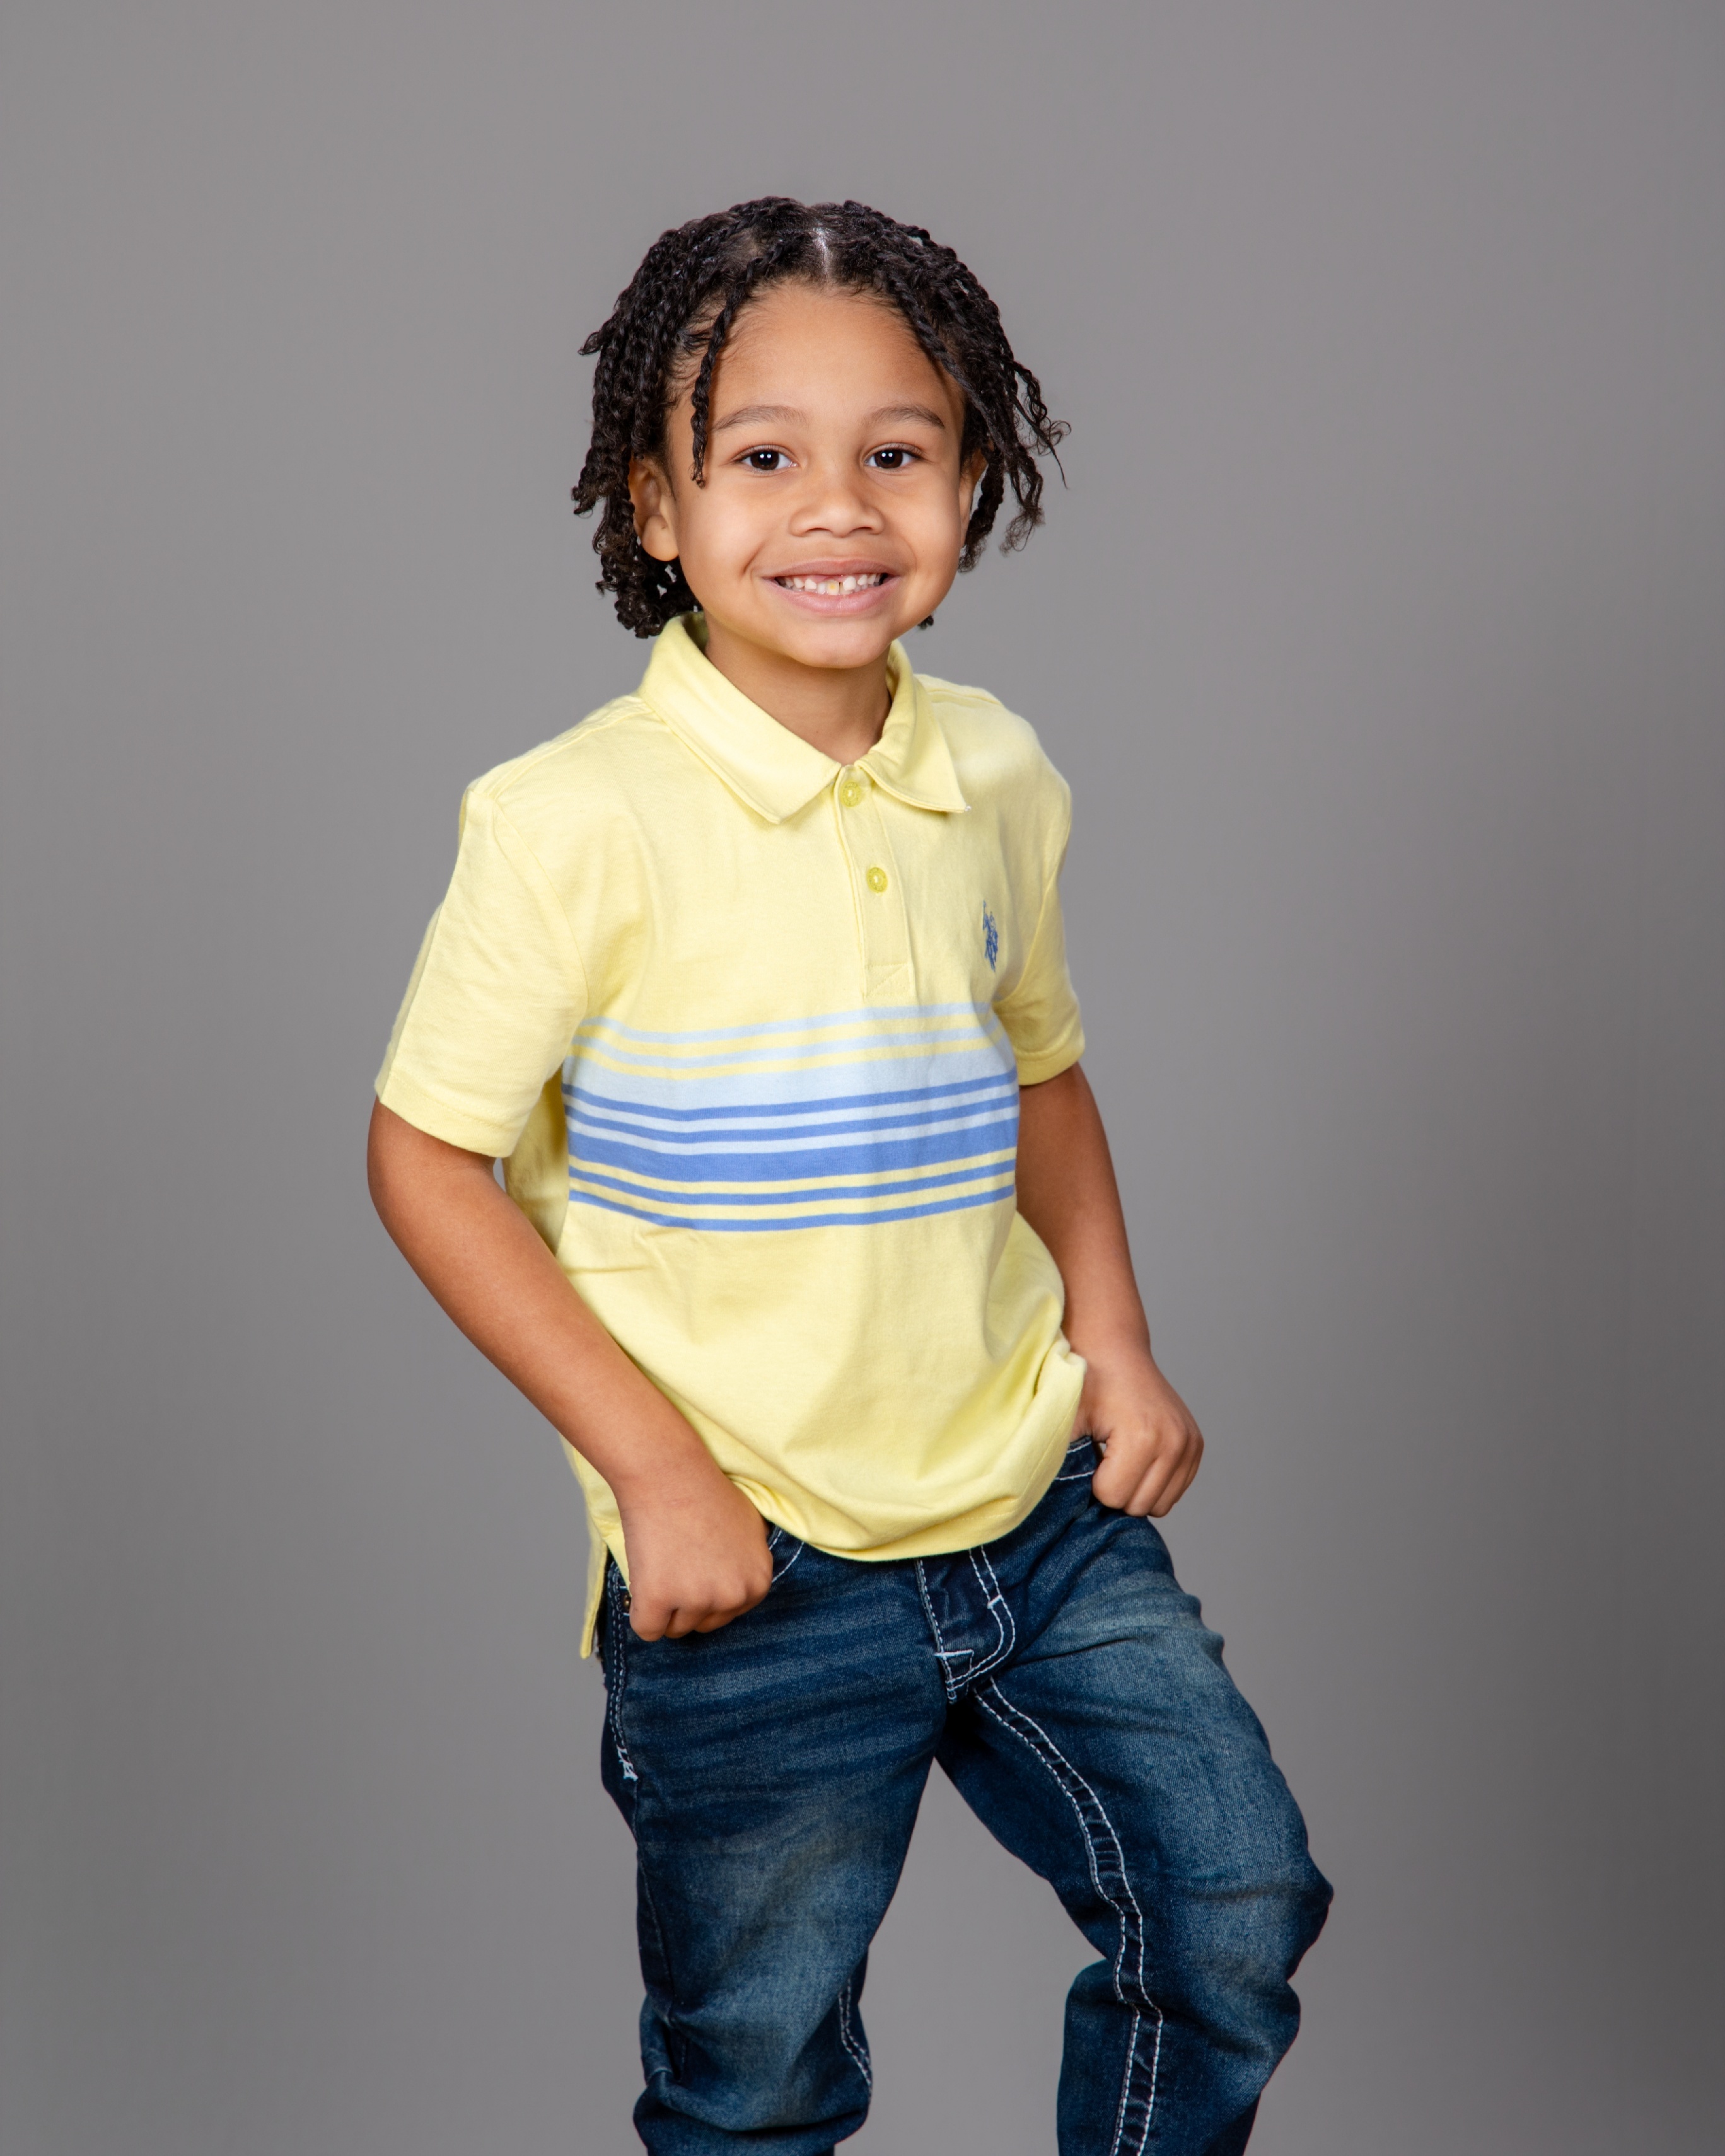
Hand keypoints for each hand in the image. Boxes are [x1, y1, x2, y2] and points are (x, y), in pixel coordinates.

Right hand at [616, 1458, 773, 1640]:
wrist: (668, 1471)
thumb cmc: (703, 1492)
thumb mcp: (749, 1527)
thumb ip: (748, 1563)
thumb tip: (738, 1584)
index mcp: (757, 1582)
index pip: (728, 1614)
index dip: (706, 1591)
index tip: (696, 1564)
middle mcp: (733, 1596)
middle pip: (702, 1624)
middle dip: (685, 1601)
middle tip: (677, 1559)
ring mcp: (697, 1600)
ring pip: (674, 1629)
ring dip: (663, 1603)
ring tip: (663, 1559)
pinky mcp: (659, 1600)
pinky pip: (646, 1629)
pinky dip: (640, 1609)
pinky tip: (644, 1577)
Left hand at [1080, 1344, 1204, 1517]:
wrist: (1115, 1350)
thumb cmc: (1087, 1382)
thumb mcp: (1067, 1421)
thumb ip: (1063, 1464)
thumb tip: (1058, 1503)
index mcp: (1143, 1438)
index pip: (1114, 1499)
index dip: (1094, 1483)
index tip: (1090, 1454)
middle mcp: (1174, 1443)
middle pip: (1139, 1507)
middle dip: (1116, 1489)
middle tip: (1104, 1456)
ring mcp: (1190, 1444)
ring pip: (1160, 1505)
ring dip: (1136, 1489)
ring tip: (1121, 1457)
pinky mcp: (1195, 1445)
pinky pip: (1174, 1491)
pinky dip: (1154, 1483)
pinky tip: (1138, 1456)